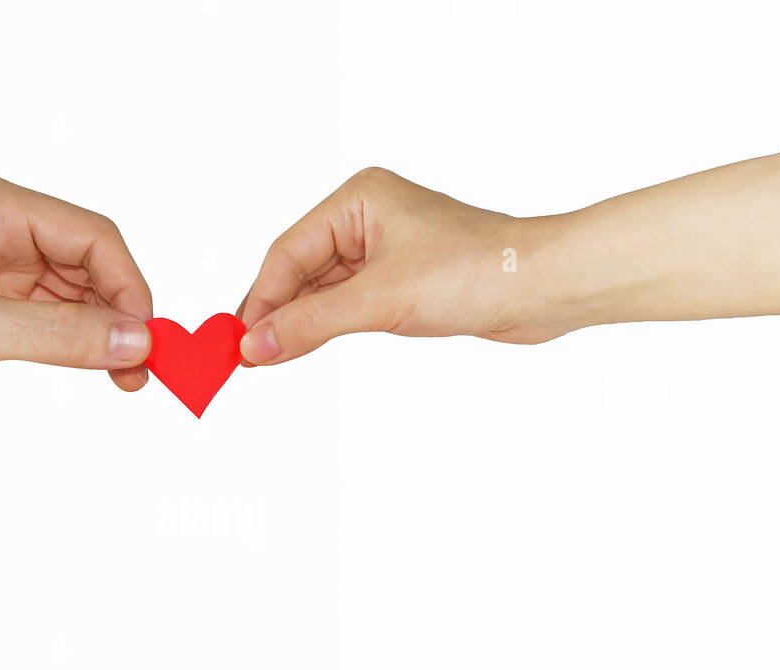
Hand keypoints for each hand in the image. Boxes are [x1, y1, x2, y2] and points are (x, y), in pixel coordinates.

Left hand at [0, 175, 153, 404]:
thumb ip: (58, 336)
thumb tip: (133, 342)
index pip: (92, 237)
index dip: (129, 287)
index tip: (145, 339)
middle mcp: (3, 231)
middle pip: (92, 266)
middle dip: (120, 315)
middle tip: (139, 369)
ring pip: (77, 298)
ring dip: (101, 335)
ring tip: (122, 379)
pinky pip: (52, 322)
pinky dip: (75, 346)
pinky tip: (91, 370)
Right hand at [236, 166, 560, 365]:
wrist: (541, 287)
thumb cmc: (475, 271)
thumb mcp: (379, 300)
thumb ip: (311, 324)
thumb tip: (256, 346)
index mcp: (358, 200)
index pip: (288, 253)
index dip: (260, 300)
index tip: (238, 343)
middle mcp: (367, 218)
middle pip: (299, 272)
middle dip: (274, 314)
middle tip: (243, 357)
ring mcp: (384, 251)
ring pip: (320, 292)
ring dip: (298, 324)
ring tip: (267, 359)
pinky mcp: (401, 281)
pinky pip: (346, 305)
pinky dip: (324, 328)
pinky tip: (303, 348)